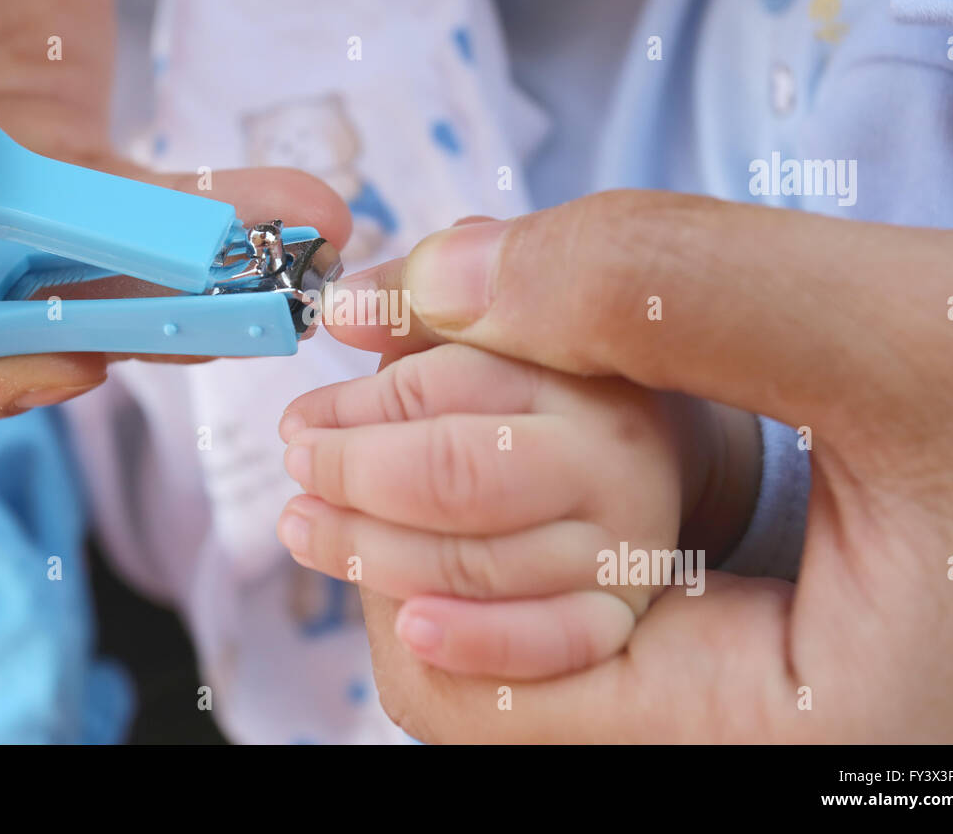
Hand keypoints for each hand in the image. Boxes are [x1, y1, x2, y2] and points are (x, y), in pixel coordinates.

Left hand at [277, 341, 759, 678]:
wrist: (652, 465)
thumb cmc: (553, 395)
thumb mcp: (505, 331)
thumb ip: (429, 310)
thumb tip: (344, 310)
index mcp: (581, 368)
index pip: (444, 383)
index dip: (353, 406)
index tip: (299, 419)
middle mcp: (614, 459)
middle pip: (455, 476)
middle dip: (353, 475)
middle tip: (299, 469)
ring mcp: (622, 545)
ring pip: (474, 562)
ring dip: (370, 551)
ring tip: (307, 528)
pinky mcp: (621, 615)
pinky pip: (547, 642)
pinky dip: (474, 639)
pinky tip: (409, 624)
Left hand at [302, 191, 952, 742]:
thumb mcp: (918, 337)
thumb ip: (670, 291)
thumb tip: (445, 272)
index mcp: (792, 744)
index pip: (486, 694)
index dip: (398, 539)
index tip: (347, 400)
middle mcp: (755, 741)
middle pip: (481, 664)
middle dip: (408, 505)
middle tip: (352, 379)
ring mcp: (747, 689)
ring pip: (530, 613)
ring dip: (469, 482)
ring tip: (435, 359)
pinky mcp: (752, 624)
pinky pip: (598, 575)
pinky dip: (546, 479)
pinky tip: (539, 386)